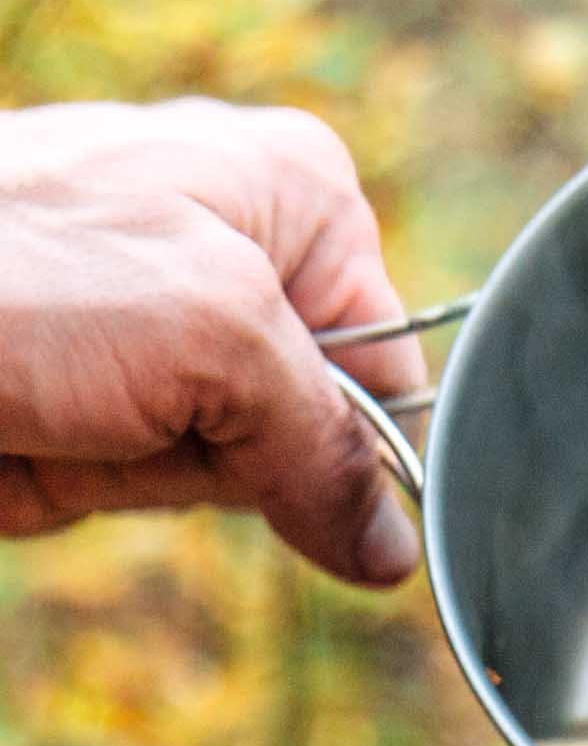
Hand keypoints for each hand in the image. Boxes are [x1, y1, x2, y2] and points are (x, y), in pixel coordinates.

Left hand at [0, 99, 426, 584]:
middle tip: (146, 407)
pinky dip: (86, 486)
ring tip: (72, 411)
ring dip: (145, 472)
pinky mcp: (79, 393)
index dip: (357, 435)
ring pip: (215, 467)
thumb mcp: (217, 339)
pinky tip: (37, 436)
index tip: (300, 458)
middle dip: (231, 450)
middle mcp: (228, 250)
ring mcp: (146, 327)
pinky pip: (131, 483)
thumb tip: (392, 552)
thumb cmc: (15, 272)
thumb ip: (327, 448)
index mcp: (291, 193)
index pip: (392, 359)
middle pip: (306, 422)